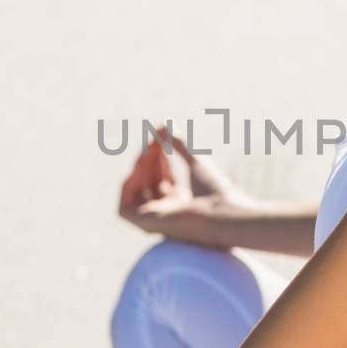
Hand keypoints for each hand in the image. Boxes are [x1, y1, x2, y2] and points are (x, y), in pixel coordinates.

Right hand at [118, 120, 256, 248]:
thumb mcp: (194, 160)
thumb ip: (178, 143)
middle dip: (148, 160)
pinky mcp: (145, 226)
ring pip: (136, 194)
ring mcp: (157, 221)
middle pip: (148, 184)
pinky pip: (125, 208)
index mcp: (184, 203)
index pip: (162, 179)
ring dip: (139, 170)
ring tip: (148, 154)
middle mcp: (169, 214)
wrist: (221, 212)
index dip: (158, 158)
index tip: (159, 140)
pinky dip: (128, 188)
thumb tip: (163, 122)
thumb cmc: (216, 191)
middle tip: (152, 143)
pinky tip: (138, 170)